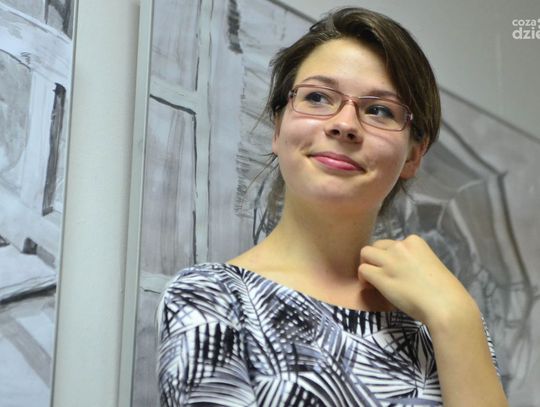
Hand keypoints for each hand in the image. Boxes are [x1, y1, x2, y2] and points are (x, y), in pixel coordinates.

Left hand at [358, 234, 476, 326]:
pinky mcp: (381, 276)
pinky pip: (363, 270)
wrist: (446, 306)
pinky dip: (363, 278)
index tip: (397, 270)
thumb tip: (403, 270)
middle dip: (377, 258)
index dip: (392, 257)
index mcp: (415, 242)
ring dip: (367, 265)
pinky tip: (370, 287)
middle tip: (381, 274)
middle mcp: (400, 246)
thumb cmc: (445, 291)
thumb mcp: (430, 265)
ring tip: (372, 279)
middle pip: (377, 245)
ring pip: (366, 253)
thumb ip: (414, 262)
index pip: (394, 244)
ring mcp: (389, 260)